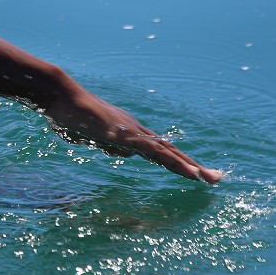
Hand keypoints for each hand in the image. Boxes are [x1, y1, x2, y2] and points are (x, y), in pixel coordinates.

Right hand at [44, 86, 222, 182]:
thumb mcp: (90, 138)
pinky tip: (186, 172)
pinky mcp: (122, 134)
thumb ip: (109, 146)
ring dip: (189, 165)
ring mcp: (130, 131)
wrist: (58, 95)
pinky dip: (172, 161)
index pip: (159, 150)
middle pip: (169, 150)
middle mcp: (135, 129)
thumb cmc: (68, 115)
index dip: (177, 162)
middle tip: (217, 178)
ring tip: (209, 179)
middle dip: (193, 165)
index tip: (195, 174)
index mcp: (128, 133)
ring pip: (166, 151)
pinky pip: (152, 151)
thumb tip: (127, 154)